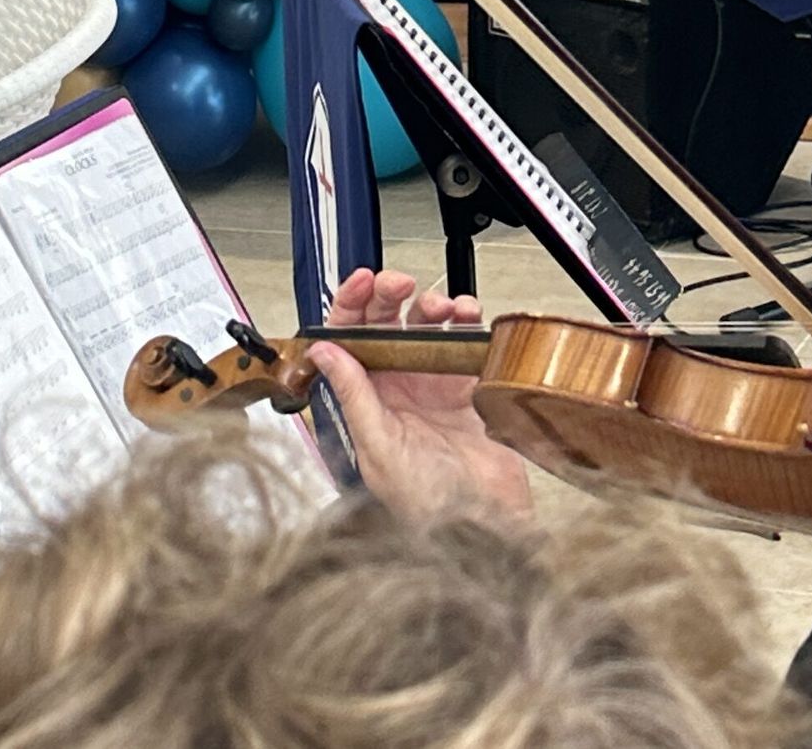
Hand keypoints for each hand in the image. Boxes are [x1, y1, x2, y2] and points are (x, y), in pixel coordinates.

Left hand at [306, 268, 533, 526]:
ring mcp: (432, 386)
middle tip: (399, 283)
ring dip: (430, 304)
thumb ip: (355, 398)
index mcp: (366, 403)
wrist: (488, 528)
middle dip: (388, 294)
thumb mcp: (381, 450)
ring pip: (424, 325)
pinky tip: (467, 316)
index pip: (347, 342)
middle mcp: (396, 389)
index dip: (349, 306)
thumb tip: (323, 352)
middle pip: (384, 324)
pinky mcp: (467, 387)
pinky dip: (466, 319)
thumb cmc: (431, 509)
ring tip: (441, 307)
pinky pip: (463, 340)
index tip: (360, 282)